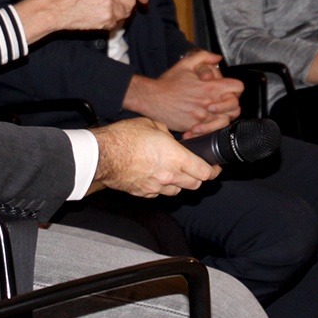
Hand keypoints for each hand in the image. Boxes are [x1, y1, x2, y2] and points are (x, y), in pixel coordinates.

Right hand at [13, 0, 149, 42]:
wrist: (56, 8)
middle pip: (131, 0)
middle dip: (126, 6)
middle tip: (114, 9)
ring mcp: (110, 3)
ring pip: (125, 13)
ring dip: (118, 16)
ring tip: (101, 13)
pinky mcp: (107, 18)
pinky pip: (116, 23)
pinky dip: (110, 23)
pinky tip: (96, 19)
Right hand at [88, 117, 219, 197]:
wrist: (102, 155)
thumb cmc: (123, 138)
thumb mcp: (151, 125)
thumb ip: (166, 133)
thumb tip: (168, 138)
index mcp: (176, 157)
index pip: (204, 172)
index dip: (213, 171)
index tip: (214, 168)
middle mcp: (169, 175)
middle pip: (195, 185)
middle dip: (199, 178)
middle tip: (197, 169)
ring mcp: (156, 186)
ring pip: (177, 191)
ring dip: (180, 183)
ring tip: (174, 172)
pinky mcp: (143, 193)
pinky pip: (159, 193)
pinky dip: (161, 187)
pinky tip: (156, 176)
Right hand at [123, 51, 242, 137]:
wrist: (152, 98)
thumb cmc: (168, 82)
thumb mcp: (186, 63)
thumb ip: (204, 57)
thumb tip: (218, 58)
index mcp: (210, 87)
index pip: (238, 88)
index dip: (236, 88)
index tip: (230, 89)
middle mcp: (209, 103)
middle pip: (236, 108)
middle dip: (232, 104)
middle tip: (224, 103)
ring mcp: (203, 117)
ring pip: (225, 121)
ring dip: (222, 117)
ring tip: (214, 113)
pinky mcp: (195, 127)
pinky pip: (210, 131)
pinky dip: (209, 128)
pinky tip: (203, 123)